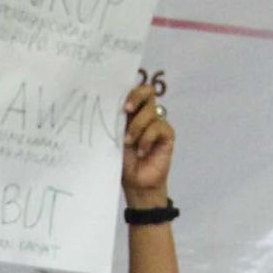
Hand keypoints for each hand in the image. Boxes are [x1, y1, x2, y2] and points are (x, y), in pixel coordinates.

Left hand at [121, 82, 173, 204]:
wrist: (135, 183)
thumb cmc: (122, 160)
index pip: (134, 89)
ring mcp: (158, 123)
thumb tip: (105, 103)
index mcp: (132, 111)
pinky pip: (158, 127)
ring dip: (137, 126)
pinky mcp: (167, 134)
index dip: (129, 90)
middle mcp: (146, 114)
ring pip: (151, 111)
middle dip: (135, 97)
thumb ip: (114, 120)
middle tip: (126, 110)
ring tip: (128, 142)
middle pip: (147, 91)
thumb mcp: (114, 137)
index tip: (118, 100)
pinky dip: (147, 139)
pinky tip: (142, 152)